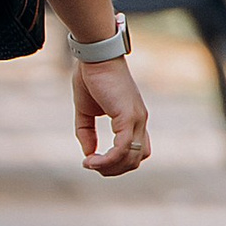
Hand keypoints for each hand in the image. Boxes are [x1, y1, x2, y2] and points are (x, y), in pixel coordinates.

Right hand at [73, 55, 149, 176]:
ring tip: (90, 164)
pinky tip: (91, 160)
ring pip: (131, 157)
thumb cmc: (91, 76)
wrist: (95, 55)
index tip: (96, 161)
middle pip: (137, 159)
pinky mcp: (128, 116)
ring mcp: (137, 119)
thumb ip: (87, 133)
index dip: (119, 162)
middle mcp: (140, 120)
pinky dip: (107, 159)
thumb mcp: (86, 111)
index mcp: (133, 118)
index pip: (137, 150)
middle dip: (114, 169)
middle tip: (92, 166)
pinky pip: (122, 148)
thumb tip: (89, 155)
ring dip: (110, 167)